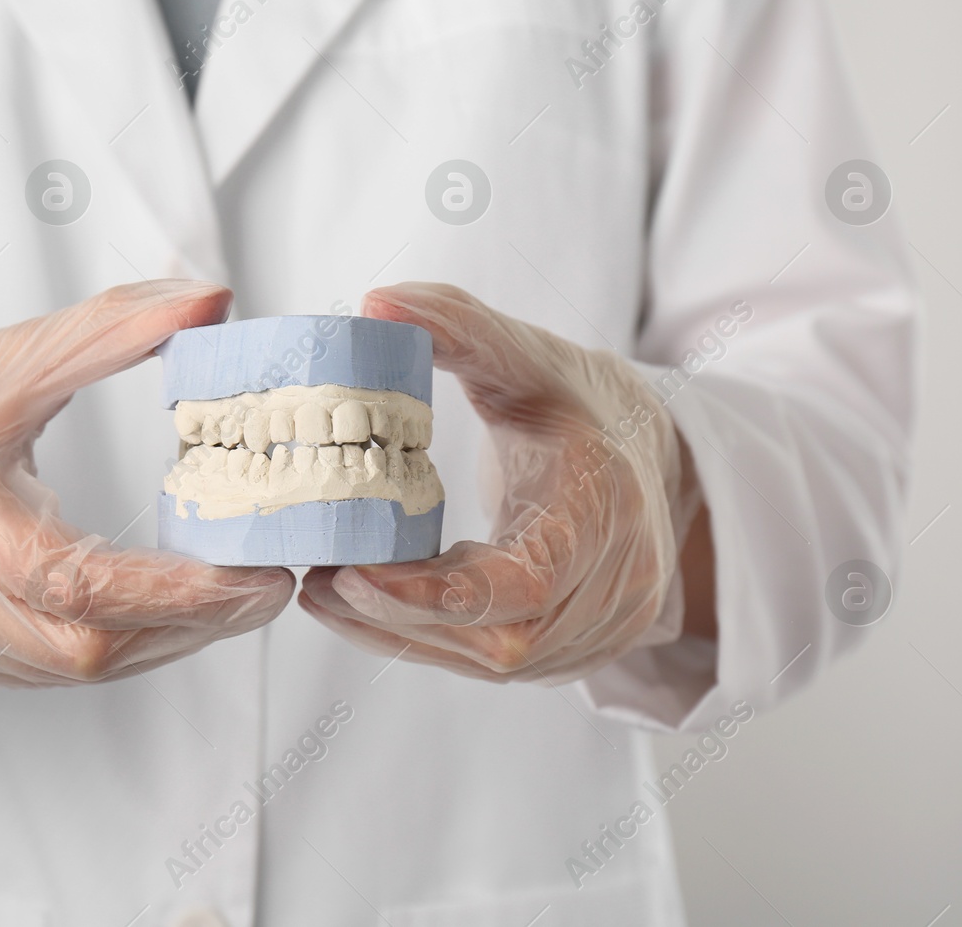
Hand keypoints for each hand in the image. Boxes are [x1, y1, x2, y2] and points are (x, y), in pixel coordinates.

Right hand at [0, 281, 294, 686]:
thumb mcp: (11, 357)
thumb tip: (210, 299)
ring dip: (168, 639)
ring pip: (80, 670)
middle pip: (88, 647)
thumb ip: (112, 328)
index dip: (177, 590)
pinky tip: (169, 610)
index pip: (76, 582)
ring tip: (234, 595)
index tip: (257, 572)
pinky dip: (126, 644)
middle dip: (193, 624)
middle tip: (269, 586)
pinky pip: (58, 671)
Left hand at [299, 283, 698, 682]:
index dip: (430, 593)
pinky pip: (491, 660)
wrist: (644, 452)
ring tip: (326, 591)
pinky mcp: (575, 649)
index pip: (519, 586)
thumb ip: (457, 324)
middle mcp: (615, 586)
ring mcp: (601, 630)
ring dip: (402, 634)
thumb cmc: (577, 401)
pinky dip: (427, 638)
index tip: (349, 573)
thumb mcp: (525, 354)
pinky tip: (369, 605)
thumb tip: (376, 302)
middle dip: (398, 619)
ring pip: (488, 660)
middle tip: (317, 580)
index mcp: (606, 513)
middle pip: (496, 638)